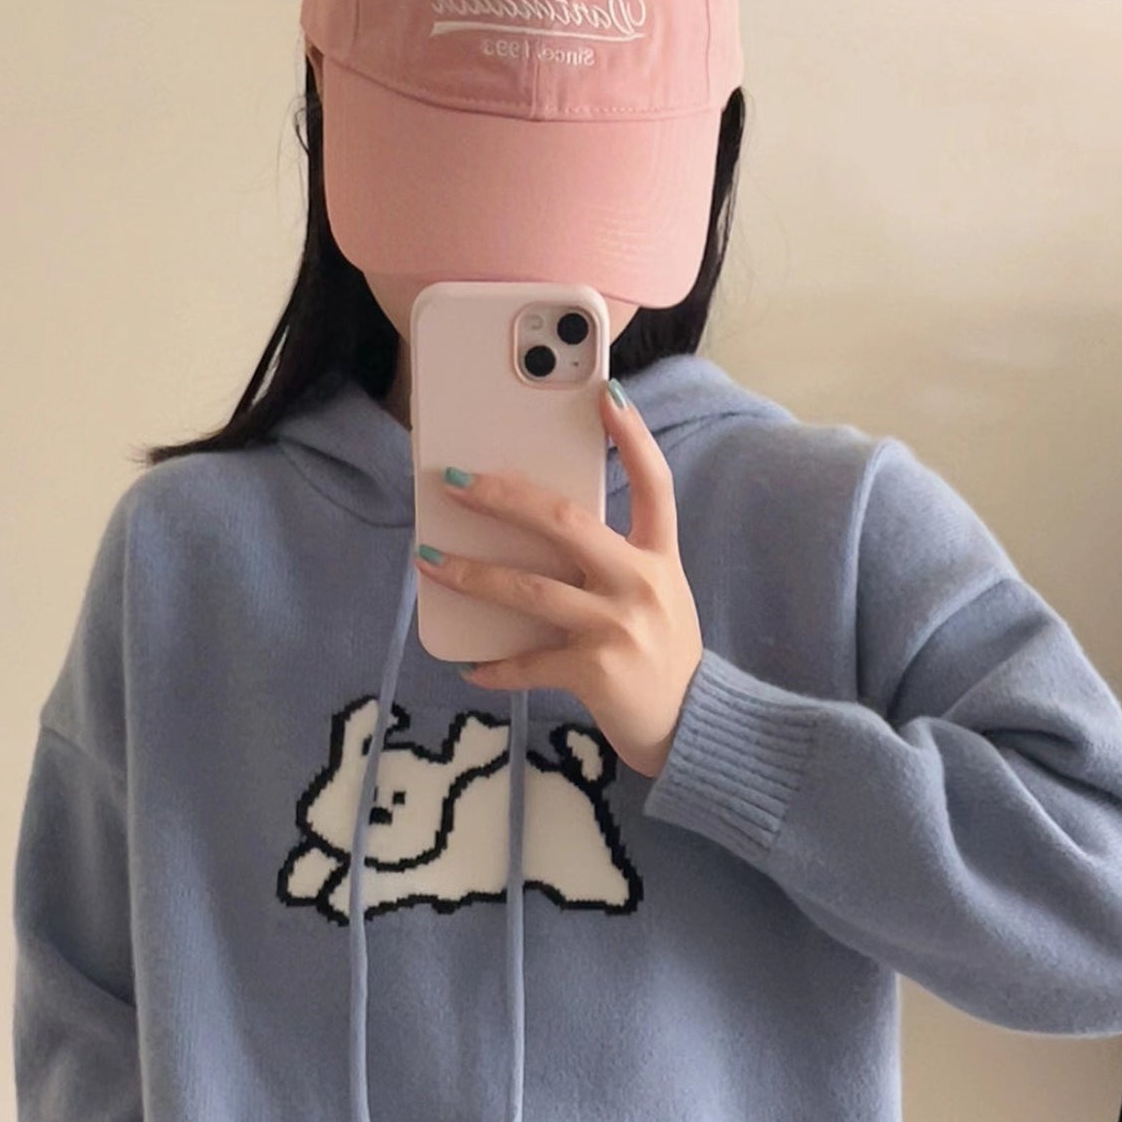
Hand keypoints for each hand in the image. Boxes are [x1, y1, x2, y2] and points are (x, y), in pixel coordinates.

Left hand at [412, 378, 703, 780]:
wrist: (692, 730)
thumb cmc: (665, 660)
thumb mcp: (658, 600)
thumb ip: (616, 566)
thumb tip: (540, 536)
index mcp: (659, 559)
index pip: (654, 483)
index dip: (632, 435)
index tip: (605, 391)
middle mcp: (641, 584)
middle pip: (564, 523)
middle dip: (503, 497)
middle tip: (456, 481)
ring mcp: (618, 627)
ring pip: (529, 589)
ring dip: (471, 575)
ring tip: (428, 560)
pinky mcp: (596, 671)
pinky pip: (529, 663)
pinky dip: (494, 668)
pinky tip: (468, 668)